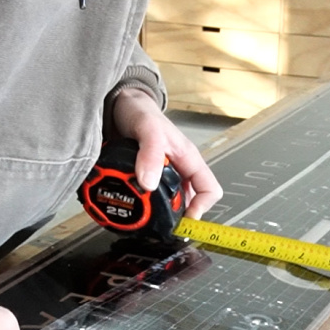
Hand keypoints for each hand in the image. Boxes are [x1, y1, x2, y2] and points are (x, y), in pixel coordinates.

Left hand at [110, 88, 222, 218]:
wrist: (119, 105)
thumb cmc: (140, 111)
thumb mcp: (148, 129)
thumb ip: (150, 154)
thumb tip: (150, 184)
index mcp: (189, 159)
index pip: (209, 190)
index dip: (201, 208)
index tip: (184, 221)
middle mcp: (178, 170)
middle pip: (188, 203)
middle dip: (174, 216)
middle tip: (156, 224)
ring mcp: (162, 176)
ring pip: (168, 203)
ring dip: (156, 212)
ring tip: (141, 217)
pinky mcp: (146, 178)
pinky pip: (149, 198)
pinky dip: (140, 205)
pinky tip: (129, 205)